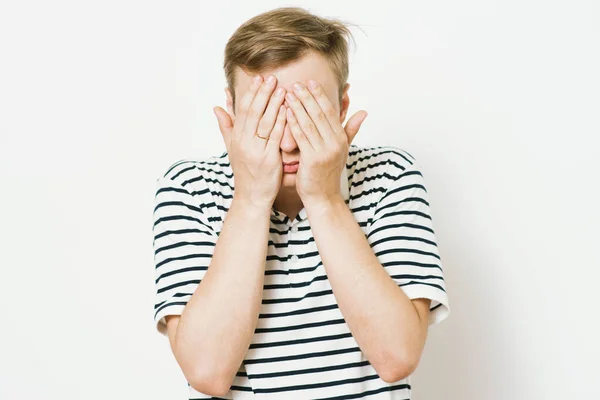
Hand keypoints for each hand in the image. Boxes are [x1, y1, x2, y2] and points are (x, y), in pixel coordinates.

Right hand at [213, 74, 287, 209]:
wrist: (251, 196)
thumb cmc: (245, 171)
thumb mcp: (232, 148)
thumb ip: (226, 126)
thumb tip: (217, 106)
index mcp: (236, 137)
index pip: (243, 110)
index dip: (251, 93)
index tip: (259, 78)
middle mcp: (244, 142)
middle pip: (253, 112)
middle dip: (263, 93)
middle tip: (271, 77)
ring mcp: (256, 151)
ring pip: (265, 123)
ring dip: (274, 104)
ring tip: (282, 89)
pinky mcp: (268, 160)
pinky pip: (275, 137)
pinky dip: (282, 123)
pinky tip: (288, 111)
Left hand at [284, 80, 367, 203]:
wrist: (323, 197)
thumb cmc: (328, 173)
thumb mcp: (342, 150)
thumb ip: (350, 130)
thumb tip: (363, 112)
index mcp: (341, 139)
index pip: (331, 111)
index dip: (320, 95)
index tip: (310, 82)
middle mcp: (335, 143)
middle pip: (320, 114)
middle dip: (307, 97)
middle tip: (296, 83)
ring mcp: (325, 151)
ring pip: (310, 123)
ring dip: (298, 107)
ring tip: (288, 93)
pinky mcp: (313, 160)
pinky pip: (302, 137)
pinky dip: (293, 123)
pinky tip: (286, 112)